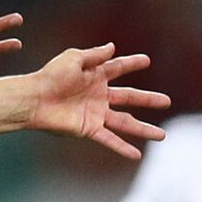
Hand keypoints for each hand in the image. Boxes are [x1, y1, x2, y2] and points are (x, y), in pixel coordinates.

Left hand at [29, 43, 169, 158]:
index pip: (118, 68)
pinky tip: (137, 155)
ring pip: (125, 122)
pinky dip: (122, 147)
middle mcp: (98, 95)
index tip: (146, 61)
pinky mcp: (88, 129)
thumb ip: (94, 55)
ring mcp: (95, 113)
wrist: (34, 99)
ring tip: (162, 135)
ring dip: (143, 129)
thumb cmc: (50, 76)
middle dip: (148, 99)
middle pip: (129, 97)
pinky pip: (110, 139)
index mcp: (94, 75)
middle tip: (167, 101)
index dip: (132, 63)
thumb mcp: (73, 59)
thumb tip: (112, 46)